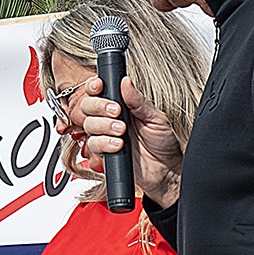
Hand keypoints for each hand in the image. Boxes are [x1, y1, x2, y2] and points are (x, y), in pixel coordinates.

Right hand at [73, 73, 182, 208]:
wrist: (166, 172)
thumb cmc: (164, 144)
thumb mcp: (155, 118)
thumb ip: (138, 101)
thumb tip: (126, 81)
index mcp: (123, 106)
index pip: (101, 91)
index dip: (95, 87)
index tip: (99, 87)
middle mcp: (110, 119)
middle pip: (87, 107)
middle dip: (99, 107)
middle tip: (117, 113)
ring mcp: (106, 136)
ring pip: (89, 126)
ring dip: (104, 127)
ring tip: (122, 132)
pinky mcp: (104, 153)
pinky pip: (93, 146)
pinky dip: (104, 144)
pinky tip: (118, 146)